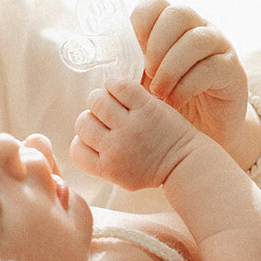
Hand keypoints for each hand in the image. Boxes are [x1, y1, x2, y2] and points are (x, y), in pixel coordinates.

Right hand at [71, 77, 195, 190]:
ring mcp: (130, 126)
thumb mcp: (121, 176)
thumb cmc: (152, 168)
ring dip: (102, 99)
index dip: (83, 140)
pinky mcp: (145, 107)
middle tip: (108, 118)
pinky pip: (117, 85)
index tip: (98, 137)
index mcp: (106, 168)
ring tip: (114, 103)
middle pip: (82, 122)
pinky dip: (114, 84)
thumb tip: (82, 137)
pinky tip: (121, 91)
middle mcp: (115, 148)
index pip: (75, 149)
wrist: (184, 161)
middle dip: (93, 118)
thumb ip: (100, 161)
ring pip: (96, 101)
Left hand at [130, 0, 260, 166]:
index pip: (154, 5)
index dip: (140, 23)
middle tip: (147, 73)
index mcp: (170, 27)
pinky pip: (211, 67)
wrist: (199, 136)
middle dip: (157, 44)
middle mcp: (197, 29)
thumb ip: (130, 68)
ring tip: (159, 93)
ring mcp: (218, 47)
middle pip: (178, 14)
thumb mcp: (143, 84)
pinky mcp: (233, 70)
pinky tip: (175, 102)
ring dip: (171, 67)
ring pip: (197, 39)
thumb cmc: (167, 104)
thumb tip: (104, 64)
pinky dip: (187, 85)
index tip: (132, 51)